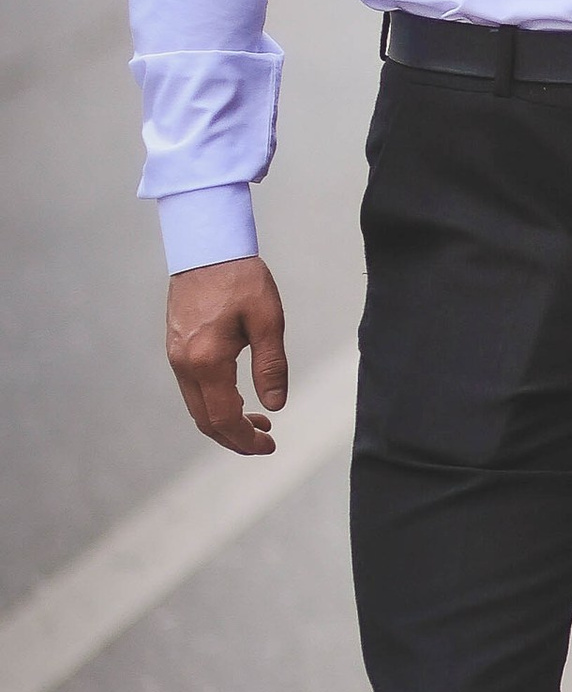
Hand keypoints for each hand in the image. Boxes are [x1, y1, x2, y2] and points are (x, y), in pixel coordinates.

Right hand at [165, 256, 290, 454]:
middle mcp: (184, 363)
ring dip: (223, 420)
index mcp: (207, 360)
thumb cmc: (240, 278)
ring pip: (196, 405)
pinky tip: (236, 396)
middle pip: (204, 419)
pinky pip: (192, 388)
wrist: (206, 246)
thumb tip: (276, 405)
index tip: (268, 445)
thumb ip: (271, 366)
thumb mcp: (267, 320)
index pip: (223, 417)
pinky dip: (213, 401)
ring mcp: (175, 356)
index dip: (244, 439)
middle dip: (234, 437)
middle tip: (264, 441)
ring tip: (257, 421)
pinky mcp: (176, 347)